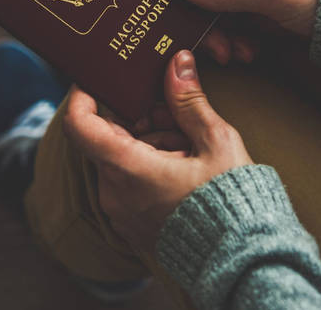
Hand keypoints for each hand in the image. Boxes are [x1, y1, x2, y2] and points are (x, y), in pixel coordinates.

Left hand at [63, 50, 252, 253]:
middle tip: (176, 117)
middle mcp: (115, 192)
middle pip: (110, 139)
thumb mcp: (216, 143)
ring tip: (190, 148)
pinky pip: (129, 184)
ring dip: (150, 144)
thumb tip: (177, 62)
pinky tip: (184, 168)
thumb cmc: (231, 201)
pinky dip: (150, 167)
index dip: (82, 96)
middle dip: (140, 121)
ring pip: (122, 160)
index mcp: (128, 169)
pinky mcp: (132, 224)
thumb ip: (189, 101)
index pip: (79, 124)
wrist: (242, 257)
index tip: (99, 81)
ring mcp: (121, 212)